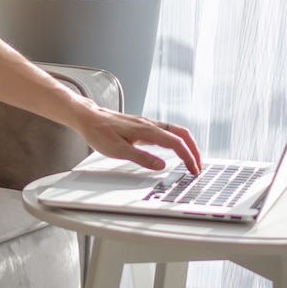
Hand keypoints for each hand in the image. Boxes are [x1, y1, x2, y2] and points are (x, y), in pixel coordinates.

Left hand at [69, 106, 201, 173]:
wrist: (88, 118)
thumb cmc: (99, 132)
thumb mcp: (118, 150)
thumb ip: (141, 158)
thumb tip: (161, 166)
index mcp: (147, 130)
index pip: (176, 143)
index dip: (188, 157)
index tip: (193, 169)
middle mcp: (150, 125)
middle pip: (182, 133)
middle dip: (194, 149)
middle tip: (198, 166)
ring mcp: (147, 124)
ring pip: (175, 131)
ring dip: (186, 145)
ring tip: (190, 160)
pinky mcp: (142, 127)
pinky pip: (166, 132)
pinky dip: (176, 142)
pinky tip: (174, 150)